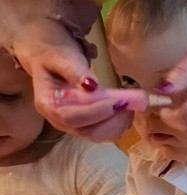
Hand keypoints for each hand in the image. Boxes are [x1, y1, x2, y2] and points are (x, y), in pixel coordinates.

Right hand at [11, 20, 132, 140]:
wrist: (53, 61)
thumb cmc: (56, 58)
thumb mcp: (63, 59)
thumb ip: (75, 72)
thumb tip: (91, 85)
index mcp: (46, 104)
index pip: (70, 117)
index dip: (95, 112)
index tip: (117, 101)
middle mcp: (57, 120)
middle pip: (86, 131)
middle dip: (111, 120)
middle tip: (129, 103)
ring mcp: (72, 126)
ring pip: (98, 135)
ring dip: (118, 124)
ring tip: (131, 105)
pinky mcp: (85, 126)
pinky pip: (104, 132)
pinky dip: (119, 124)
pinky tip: (127, 110)